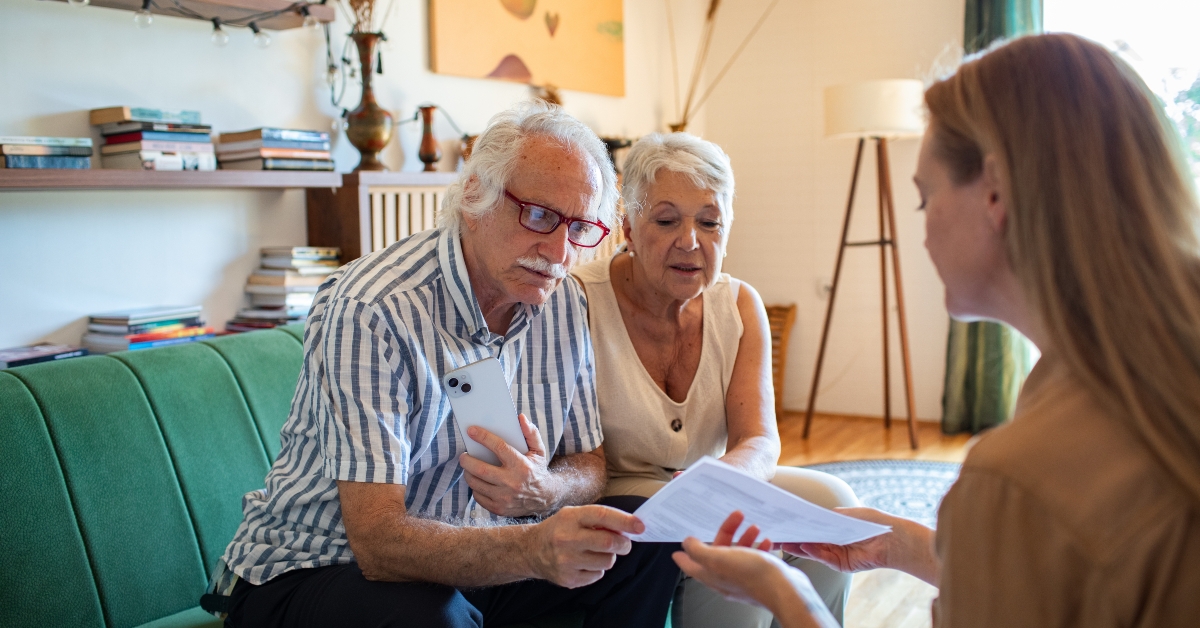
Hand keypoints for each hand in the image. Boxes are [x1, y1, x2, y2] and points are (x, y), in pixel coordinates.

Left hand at [460, 413, 558, 516]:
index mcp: (522, 466)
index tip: (471, 431)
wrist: (545, 498)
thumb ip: (531, 433)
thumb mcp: (538, 450)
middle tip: (463, 455)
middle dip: (467, 460)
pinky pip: (478, 497)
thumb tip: (521, 418)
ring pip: (476, 484)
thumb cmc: (537, 470)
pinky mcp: (499, 509)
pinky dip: (475, 487)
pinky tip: (477, 480)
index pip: (498, 447)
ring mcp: (505, 498)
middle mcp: (512, 483)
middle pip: (481, 469)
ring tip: (468, 467)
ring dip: (468, 473)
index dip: (483, 437)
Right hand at [529, 504, 643, 588]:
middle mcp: (566, 539)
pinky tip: (586, 562)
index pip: (602, 516)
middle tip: (625, 543)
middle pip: (608, 543)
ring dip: (610, 557)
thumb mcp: (574, 515)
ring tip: (598, 551)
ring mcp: (566, 561)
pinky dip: (598, 569)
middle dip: (623, 544)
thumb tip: (629, 527)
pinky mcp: (568, 579)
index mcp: (570, 518)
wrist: (531, 550)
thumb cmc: (560, 529)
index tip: (641, 526)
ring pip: (607, 561)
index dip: (625, 521)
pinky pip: (598, 575)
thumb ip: (599, 519)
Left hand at [671, 511, 777, 607]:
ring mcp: (744, 578)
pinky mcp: (760, 576)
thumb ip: (699, 551)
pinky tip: (766, 541)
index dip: (684, 554)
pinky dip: (759, 547)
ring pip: (738, 553)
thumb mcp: (718, 558)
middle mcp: (726, 578)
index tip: (678, 548)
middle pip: (718, 553)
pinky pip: (756, 558)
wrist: (785, 590)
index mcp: (712, 575)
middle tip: (736, 516)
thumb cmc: (753, 575)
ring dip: (744, 538)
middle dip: (726, 533)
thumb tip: (686, 544)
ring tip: (754, 527)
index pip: (691, 565)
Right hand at [779, 507, 937, 584]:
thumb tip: (811, 514)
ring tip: (783, 540)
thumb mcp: (848, 514)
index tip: (781, 518)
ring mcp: (835, 553)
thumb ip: (830, 515)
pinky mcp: (840, 564)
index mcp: (833, 527)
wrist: (893, 539)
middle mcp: (832, 540)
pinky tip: (803, 545)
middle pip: (808, 538)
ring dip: (798, 545)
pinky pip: (823, 557)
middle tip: (774, 531)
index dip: (797, 522)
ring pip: (812, 549)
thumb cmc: (873, 522)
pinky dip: (813, 552)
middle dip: (792, 535)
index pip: (811, 525)